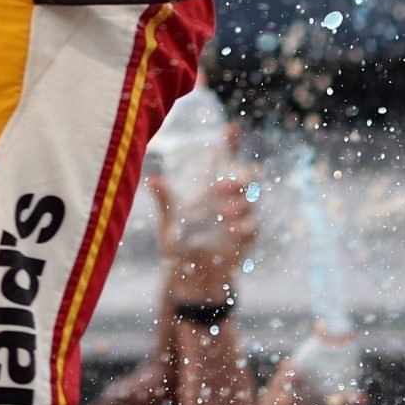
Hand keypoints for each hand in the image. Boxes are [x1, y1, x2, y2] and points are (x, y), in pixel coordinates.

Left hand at [154, 155, 255, 306]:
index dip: (229, 143)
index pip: (223, 160)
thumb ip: (164, 200)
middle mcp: (227, 199)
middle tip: (220, 186)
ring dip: (239, 204)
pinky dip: (244, 226)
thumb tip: (152, 179)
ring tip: (222, 213)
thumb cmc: (178, 243)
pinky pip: (252, 226)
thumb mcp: (168, 221)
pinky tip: (231, 230)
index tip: (231, 128)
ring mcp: (239, 217)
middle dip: (238, 178)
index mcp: (209, 189)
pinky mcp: (245, 238)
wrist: (188, 276)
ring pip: (251, 201)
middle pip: (244, 178)